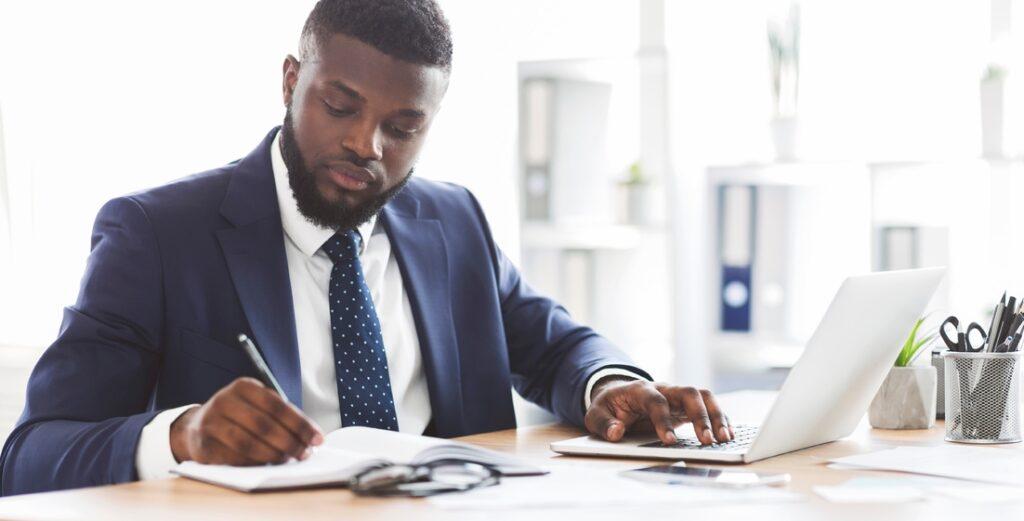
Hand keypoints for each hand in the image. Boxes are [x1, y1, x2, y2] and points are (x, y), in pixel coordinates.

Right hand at [170, 377, 323, 464]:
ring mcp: (210, 423)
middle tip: (305, 453)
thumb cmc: (239, 415)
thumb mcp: (257, 404)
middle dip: (290, 442)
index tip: (317, 438)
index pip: (277, 405)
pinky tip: (266, 464)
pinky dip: (255, 463)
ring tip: (288, 459)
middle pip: (264, 425)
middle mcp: (224, 401)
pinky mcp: (203, 445)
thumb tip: (310, 436)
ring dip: (274, 455)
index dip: (299, 424)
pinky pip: (234, 458)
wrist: (198, 425)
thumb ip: (281, 415)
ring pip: (248, 444)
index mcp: (243, 386)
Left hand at [584, 378, 732, 444]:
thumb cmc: (609, 407)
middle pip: (688, 393)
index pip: (655, 401)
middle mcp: (663, 389)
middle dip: (700, 416)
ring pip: (703, 397)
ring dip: (716, 416)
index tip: (669, 441)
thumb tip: (616, 432)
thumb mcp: (596, 415)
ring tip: (724, 439)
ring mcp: (677, 396)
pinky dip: (720, 419)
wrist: (617, 397)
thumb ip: (603, 423)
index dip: (663, 419)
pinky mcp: (686, 407)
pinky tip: (726, 436)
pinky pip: (708, 407)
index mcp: (640, 390)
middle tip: (706, 440)